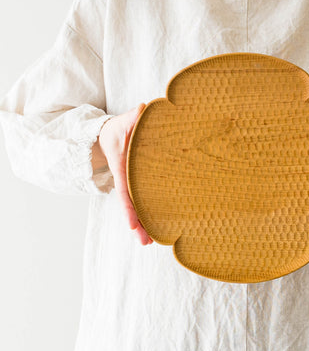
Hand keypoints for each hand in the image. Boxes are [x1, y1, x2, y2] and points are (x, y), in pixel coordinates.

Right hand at [94, 103, 152, 245]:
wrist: (110, 135)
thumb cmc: (117, 128)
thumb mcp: (123, 121)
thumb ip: (133, 117)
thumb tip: (142, 108)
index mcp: (121, 167)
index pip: (124, 191)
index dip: (129, 208)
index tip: (132, 224)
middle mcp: (125, 179)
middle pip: (131, 205)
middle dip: (137, 224)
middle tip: (145, 242)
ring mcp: (130, 183)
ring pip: (136, 207)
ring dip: (142, 224)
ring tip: (150, 242)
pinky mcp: (137, 184)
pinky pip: (142, 201)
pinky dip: (147, 215)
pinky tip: (156, 227)